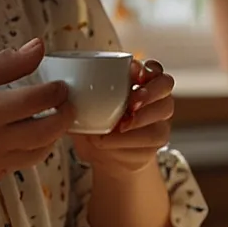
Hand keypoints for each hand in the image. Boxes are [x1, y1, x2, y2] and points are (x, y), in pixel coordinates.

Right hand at [0, 37, 74, 183]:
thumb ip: (7, 64)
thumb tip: (38, 47)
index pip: (39, 100)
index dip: (57, 92)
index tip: (60, 86)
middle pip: (48, 129)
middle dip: (65, 115)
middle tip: (66, 103)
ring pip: (42, 150)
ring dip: (54, 134)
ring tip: (51, 118)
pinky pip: (26, 162)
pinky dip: (35, 148)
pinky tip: (30, 134)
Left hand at [71, 58, 173, 177]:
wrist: (107, 158)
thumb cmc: (95, 126)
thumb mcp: (84, 110)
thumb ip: (80, 101)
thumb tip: (61, 97)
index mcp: (139, 81)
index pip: (153, 68)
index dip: (147, 68)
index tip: (132, 71)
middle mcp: (155, 97)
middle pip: (166, 84)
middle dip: (149, 91)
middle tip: (131, 102)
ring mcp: (160, 118)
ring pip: (163, 113)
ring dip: (141, 118)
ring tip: (120, 126)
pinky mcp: (157, 140)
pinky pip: (153, 138)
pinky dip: (132, 140)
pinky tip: (115, 141)